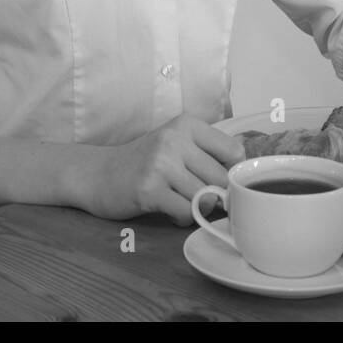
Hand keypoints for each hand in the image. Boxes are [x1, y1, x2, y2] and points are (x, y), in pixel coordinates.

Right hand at [85, 114, 246, 226]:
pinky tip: (171, 209)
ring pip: (205, 197)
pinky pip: (186, 212)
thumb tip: (244, 180)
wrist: (98, 173)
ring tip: (182, 201)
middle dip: (216, 195)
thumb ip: (209, 154)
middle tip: (201, 197)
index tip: (218, 180)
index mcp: (188, 124)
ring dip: (199, 208)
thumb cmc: (146, 162)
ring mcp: (161, 164)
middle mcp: (175, 139)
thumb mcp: (178, 144)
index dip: (232, 172)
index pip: (235, 151)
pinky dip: (183, 218)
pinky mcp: (149, 189)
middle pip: (222, 178)